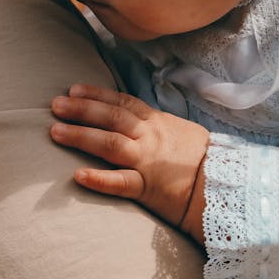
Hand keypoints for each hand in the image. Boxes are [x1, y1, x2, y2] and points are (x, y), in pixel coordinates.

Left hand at [50, 83, 208, 241]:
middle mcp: (149, 137)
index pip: (121, 102)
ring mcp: (147, 162)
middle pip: (111, 118)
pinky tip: (77, 175)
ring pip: (110, 144)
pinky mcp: (148, 189)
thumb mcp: (177, 130)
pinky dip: (99, 179)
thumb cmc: (200, 159)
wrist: (224, 186)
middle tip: (55, 105)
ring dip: (81, 136)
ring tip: (55, 132)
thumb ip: (153, 123)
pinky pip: (121, 183)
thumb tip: (132, 115)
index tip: (73, 89)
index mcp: (156, 122)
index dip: (96, 94)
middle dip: (81, 110)